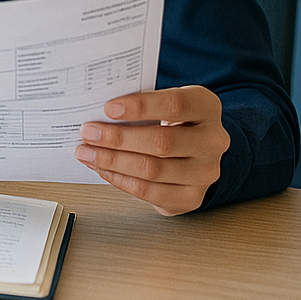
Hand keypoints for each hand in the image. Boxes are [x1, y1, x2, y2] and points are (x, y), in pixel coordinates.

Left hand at [76, 86, 228, 215]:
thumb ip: (139, 103)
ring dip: (113, 161)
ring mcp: (206, 172)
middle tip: (88, 133)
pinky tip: (102, 169)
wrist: (195, 151)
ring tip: (87, 152)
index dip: (141, 106)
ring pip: (153, 170)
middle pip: (161, 142)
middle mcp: (213, 140)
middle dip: (118, 138)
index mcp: (206, 106)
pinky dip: (120, 180)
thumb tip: (97, 110)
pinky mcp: (192, 197)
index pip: (175, 104)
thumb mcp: (164, 102)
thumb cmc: (173, 120)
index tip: (109, 108)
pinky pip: (150, 192)